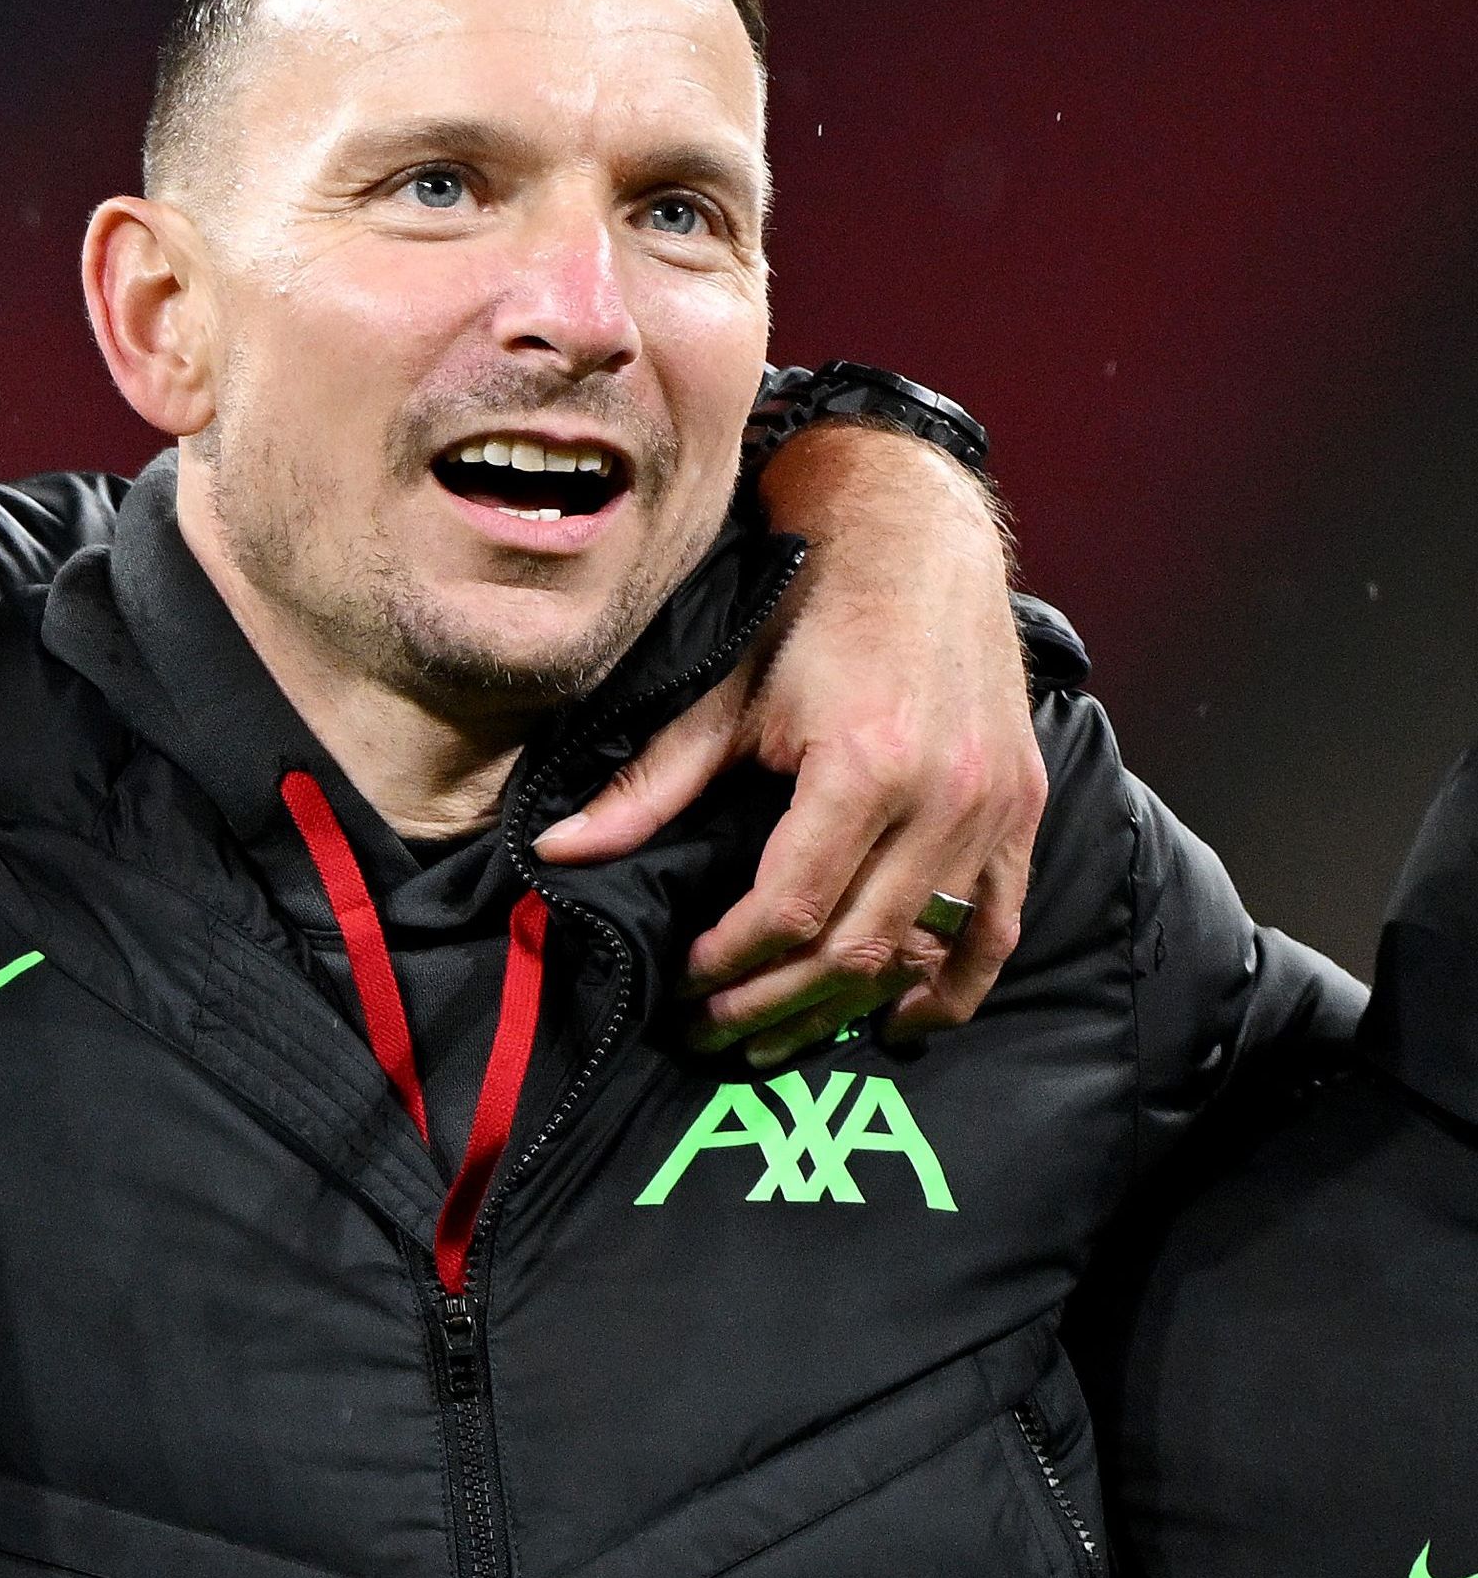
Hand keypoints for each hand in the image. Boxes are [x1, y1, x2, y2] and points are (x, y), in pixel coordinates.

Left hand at [537, 419, 1044, 1062]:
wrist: (916, 539)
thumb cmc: (807, 607)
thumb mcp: (721, 692)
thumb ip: (648, 785)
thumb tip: (554, 852)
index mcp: (865, 765)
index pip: (793, 909)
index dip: (732, 960)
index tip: (686, 977)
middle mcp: (943, 796)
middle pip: (859, 948)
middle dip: (777, 1002)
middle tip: (716, 1031)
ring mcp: (994, 807)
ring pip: (923, 951)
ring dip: (851, 1008)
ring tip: (784, 1038)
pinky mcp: (1024, 806)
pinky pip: (995, 926)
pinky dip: (950, 983)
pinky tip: (899, 1020)